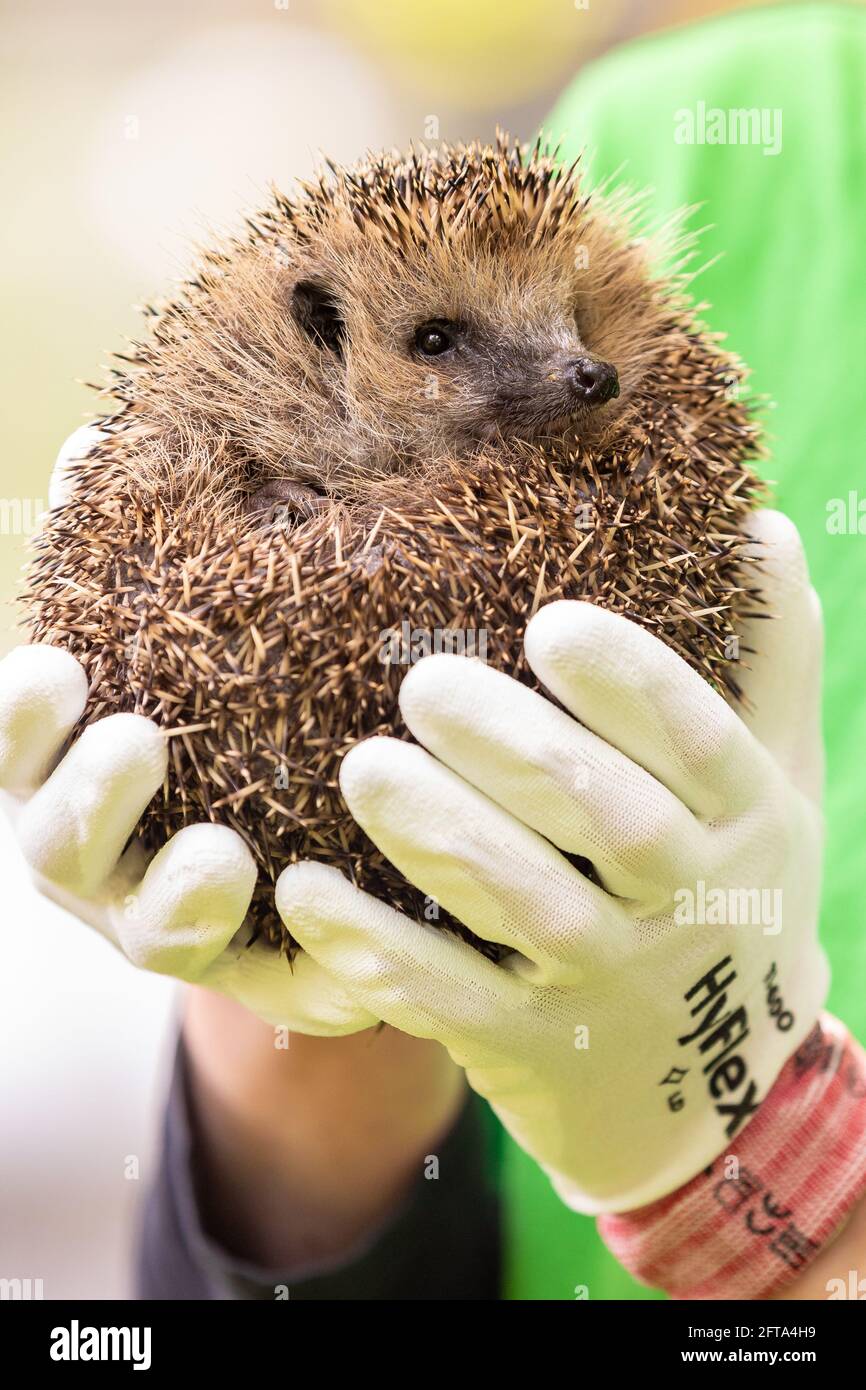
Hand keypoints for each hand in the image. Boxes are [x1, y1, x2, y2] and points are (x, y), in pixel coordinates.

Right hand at [0, 425, 376, 1034]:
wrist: (308, 832)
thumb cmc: (226, 714)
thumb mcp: (181, 639)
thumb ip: (133, 557)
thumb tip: (94, 443)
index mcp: (71, 773)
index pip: (16, 750)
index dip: (16, 718)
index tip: (55, 664)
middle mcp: (103, 860)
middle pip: (57, 849)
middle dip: (87, 800)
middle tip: (136, 740)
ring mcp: (174, 927)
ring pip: (151, 934)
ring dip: (175, 895)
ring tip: (221, 854)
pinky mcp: (263, 976)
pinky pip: (275, 987)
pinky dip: (304, 973)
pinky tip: (342, 953)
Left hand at [275, 509, 828, 1213]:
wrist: (718, 1094)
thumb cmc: (732, 896)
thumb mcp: (776, 784)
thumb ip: (771, 664)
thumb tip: (760, 527)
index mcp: (743, 822)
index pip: (698, 743)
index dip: (632, 685)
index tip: (551, 622)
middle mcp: (685, 902)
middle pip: (612, 826)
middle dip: (520, 754)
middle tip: (426, 685)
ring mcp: (609, 983)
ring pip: (530, 911)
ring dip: (447, 839)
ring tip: (366, 769)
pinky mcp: (533, 1049)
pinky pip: (453, 1002)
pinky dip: (381, 954)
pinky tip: (306, 893)